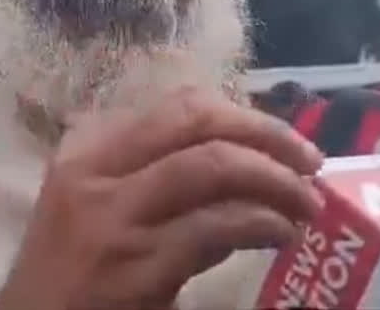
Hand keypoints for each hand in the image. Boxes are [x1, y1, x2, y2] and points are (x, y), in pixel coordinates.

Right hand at [0, 88, 324, 309]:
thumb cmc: (69, 272)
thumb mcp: (95, 205)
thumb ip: (148, 173)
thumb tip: (239, 158)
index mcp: (87, 150)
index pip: (178, 107)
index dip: (241, 115)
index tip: (277, 138)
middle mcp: (95, 173)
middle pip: (197, 123)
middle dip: (266, 134)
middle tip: (310, 160)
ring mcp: (115, 220)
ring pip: (212, 168)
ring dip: (275, 181)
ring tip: (307, 203)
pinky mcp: (137, 269)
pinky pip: (215, 228)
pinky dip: (261, 224)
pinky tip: (280, 235)